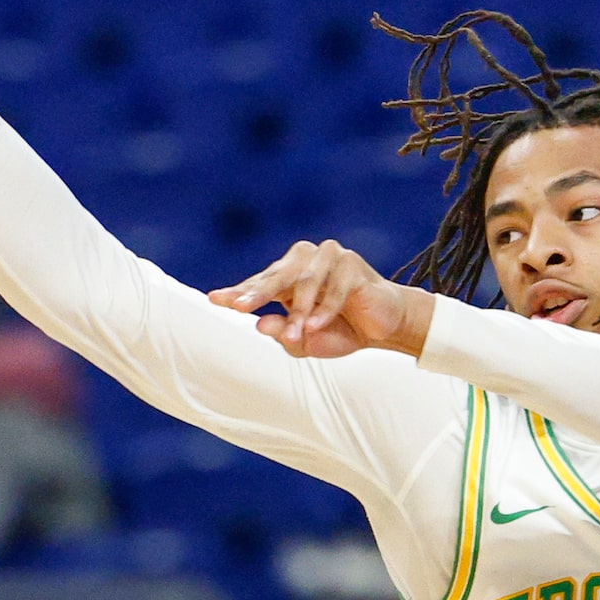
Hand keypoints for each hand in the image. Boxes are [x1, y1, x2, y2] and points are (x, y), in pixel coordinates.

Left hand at [208, 239, 434, 359]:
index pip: (259, 284)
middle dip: (257, 294)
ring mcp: (329, 258)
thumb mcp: (306, 341)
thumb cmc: (341, 330)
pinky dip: (325, 309)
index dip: (238, 293)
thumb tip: (261, 325)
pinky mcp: (352, 264)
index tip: (216, 300)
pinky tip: (316, 326)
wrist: (384, 328)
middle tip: (241, 307)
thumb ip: (284, 334)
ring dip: (300, 312)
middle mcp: (304, 261)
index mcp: (287, 277)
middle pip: (276, 276)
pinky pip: (334, 288)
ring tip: (297, 336)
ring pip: (305, 283)